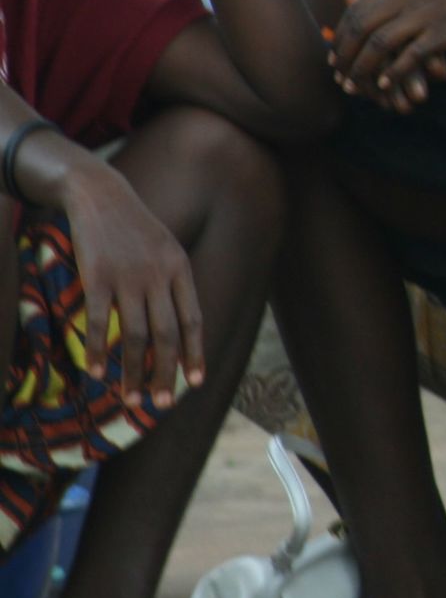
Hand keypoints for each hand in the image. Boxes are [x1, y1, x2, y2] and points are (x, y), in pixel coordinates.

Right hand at [59, 155, 202, 408]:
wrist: (100, 194)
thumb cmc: (134, 227)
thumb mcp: (166, 248)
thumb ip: (174, 284)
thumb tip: (180, 325)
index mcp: (181, 269)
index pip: (193, 320)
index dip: (195, 353)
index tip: (195, 382)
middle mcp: (158, 276)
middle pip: (166, 335)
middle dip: (165, 373)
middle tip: (162, 403)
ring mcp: (127, 277)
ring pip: (134, 336)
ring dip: (133, 372)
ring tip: (130, 398)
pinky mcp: (96, 277)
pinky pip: (98, 322)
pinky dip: (98, 350)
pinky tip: (97, 373)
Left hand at [329, 0, 445, 108]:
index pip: (357, 9)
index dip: (340, 35)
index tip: (335, 57)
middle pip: (360, 26)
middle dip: (345, 55)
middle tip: (340, 77)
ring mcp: (428, 12)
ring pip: (379, 43)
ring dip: (363, 69)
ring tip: (357, 87)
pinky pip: (411, 55)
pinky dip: (394, 72)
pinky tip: (386, 85)